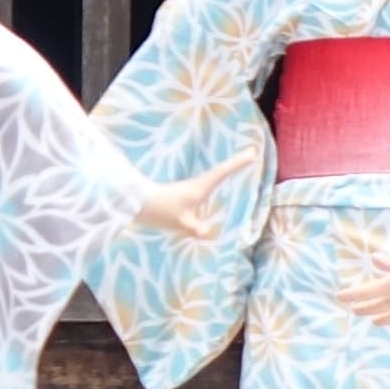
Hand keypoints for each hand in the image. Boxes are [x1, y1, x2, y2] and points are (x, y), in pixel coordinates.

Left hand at [133, 155, 256, 245]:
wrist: (136, 203)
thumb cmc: (161, 209)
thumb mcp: (181, 222)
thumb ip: (197, 229)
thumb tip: (212, 235)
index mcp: (200, 187)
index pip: (222, 173)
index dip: (238, 163)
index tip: (252, 153)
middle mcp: (197, 185)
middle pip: (221, 171)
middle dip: (236, 164)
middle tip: (251, 155)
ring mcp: (190, 190)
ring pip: (213, 178)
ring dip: (227, 171)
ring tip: (239, 167)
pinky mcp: (184, 196)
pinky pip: (206, 187)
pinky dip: (216, 182)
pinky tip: (216, 190)